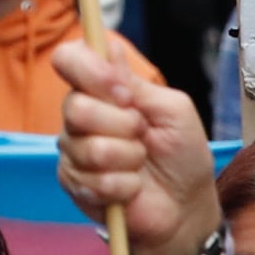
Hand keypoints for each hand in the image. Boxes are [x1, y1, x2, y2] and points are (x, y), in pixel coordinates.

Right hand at [52, 37, 221, 254]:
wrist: (184, 207)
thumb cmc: (182, 156)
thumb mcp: (174, 110)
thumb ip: (139, 84)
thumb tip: (109, 48)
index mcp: (102, 89)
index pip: (69, 59)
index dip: (90, 71)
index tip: (122, 91)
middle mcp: (80, 114)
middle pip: (76, 108)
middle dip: (122, 126)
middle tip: (143, 135)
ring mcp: (73, 149)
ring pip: (89, 148)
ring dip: (128, 159)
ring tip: (140, 164)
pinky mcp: (72, 182)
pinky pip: (93, 180)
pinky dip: (124, 185)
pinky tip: (132, 187)